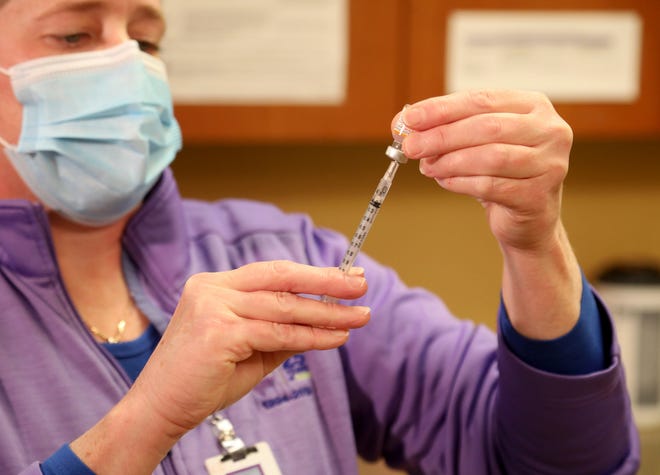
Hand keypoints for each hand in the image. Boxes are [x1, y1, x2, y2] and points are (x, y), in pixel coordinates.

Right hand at [72, 260, 368, 473]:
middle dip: (326, 282)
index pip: (272, 273)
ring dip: (327, 313)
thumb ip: (278, 330)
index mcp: (215, 285)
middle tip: (361, 284)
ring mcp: (213, 307)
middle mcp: (212, 288)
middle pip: (281, 278)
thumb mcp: (248, 348)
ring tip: (358, 316)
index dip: (311, 273)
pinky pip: (278, 333)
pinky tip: (337, 337)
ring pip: (284, 306)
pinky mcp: (219, 332)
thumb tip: (323, 320)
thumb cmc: (202, 380)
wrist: (159, 409)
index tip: (344, 276)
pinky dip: (312, 335)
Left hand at [398, 90, 580, 340]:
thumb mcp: (475, 143)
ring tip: (427, 167)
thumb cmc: (500, 172)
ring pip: (490, 157)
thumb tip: (403, 124)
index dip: (441, 109)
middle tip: (411, 146)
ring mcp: (549, 163)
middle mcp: (549, 130)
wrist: (528, 218)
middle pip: (486, 127)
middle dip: (441, 136)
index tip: (409, 118)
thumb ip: (445, 128)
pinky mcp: (538, 195)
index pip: (480, 100)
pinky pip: (491, 186)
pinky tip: (445, 182)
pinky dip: (461, 183)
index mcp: (532, 106)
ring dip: (450, 162)